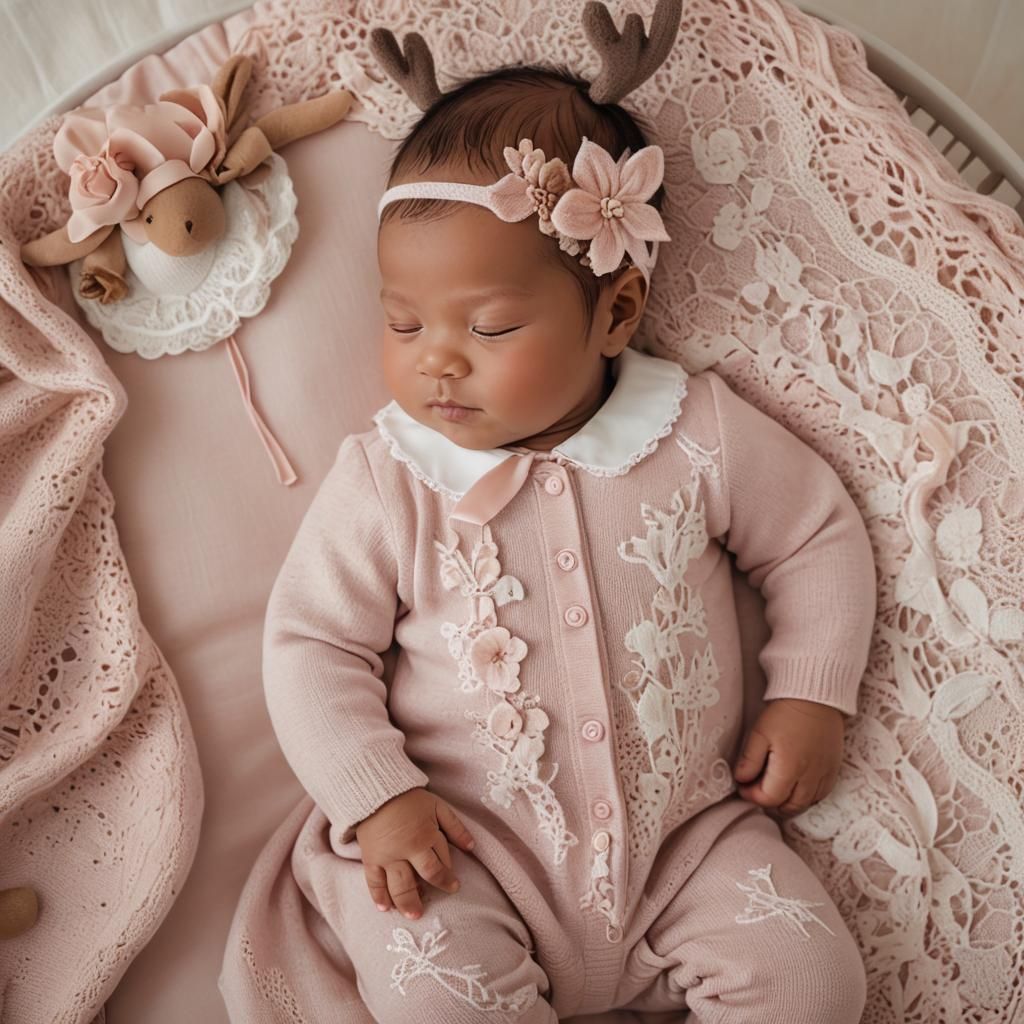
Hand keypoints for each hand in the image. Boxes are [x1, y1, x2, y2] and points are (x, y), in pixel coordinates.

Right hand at [354, 786, 475, 919]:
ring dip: (407, 903)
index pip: (440, 864)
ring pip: (398, 886)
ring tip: (413, 915)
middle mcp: (406, 851)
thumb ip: (455, 827)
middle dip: (429, 894)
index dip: (448, 877)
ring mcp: (387, 857)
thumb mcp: (438, 807)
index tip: (453, 885)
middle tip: (432, 906)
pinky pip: (373, 882)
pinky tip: (385, 908)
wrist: (376, 790)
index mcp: (425, 838)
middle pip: (422, 879)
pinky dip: (378, 896)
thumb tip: (472, 847)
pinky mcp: (370, 859)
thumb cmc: (410, 799)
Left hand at [733, 698, 844, 816]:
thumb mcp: (759, 733)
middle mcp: (810, 776)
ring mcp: (825, 774)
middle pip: (789, 807)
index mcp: (790, 768)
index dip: (752, 795)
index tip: (743, 785)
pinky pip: (821, 794)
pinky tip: (796, 784)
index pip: (769, 798)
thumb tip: (741, 779)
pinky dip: (806, 796)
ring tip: (775, 786)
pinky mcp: (834, 769)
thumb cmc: (786, 713)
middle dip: (770, 802)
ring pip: (806, 804)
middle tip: (757, 788)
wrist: (816, 696)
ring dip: (788, 801)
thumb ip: (749, 760)